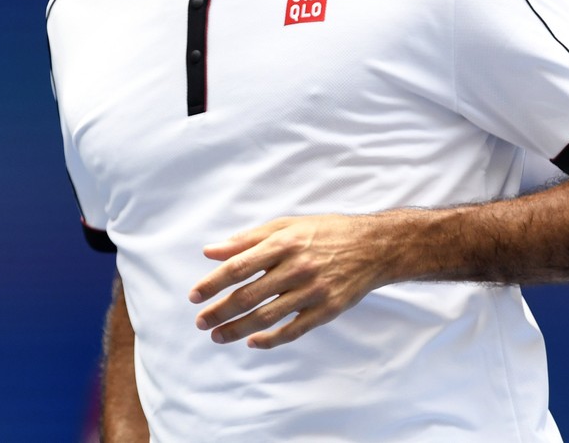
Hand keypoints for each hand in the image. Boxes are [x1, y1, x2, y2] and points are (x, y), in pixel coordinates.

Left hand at [188, 213, 390, 349]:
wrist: (374, 247)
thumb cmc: (325, 233)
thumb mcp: (286, 226)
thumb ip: (247, 239)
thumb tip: (211, 251)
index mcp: (283, 244)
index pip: (238, 266)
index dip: (213, 283)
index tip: (194, 296)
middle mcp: (296, 268)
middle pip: (248, 295)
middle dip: (219, 311)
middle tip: (200, 322)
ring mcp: (312, 291)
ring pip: (266, 316)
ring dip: (237, 329)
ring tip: (217, 336)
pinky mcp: (327, 310)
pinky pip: (293, 330)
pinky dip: (270, 339)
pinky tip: (252, 342)